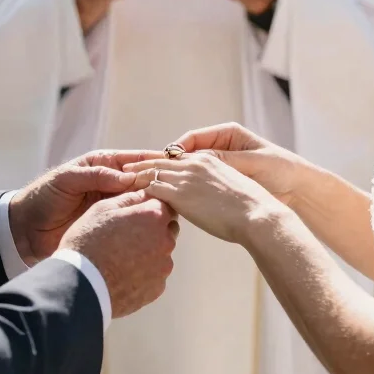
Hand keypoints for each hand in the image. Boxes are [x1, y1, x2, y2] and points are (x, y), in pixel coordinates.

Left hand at [9, 149, 162, 265]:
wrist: (25, 229)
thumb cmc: (44, 197)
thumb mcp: (67, 180)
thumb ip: (97, 176)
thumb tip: (130, 178)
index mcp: (105, 165)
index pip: (137, 160)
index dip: (156, 162)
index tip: (175, 167)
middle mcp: (115, 184)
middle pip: (147, 182)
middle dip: (163, 186)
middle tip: (181, 194)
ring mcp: (115, 206)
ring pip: (145, 204)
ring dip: (158, 208)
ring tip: (175, 213)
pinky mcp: (113, 227)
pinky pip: (134, 224)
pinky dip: (146, 226)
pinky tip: (159, 231)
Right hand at [59, 191, 178, 316]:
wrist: (81, 286)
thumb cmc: (88, 242)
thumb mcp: (103, 209)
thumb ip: (128, 198)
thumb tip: (143, 194)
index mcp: (154, 216)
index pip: (163, 205)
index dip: (149, 208)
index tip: (135, 215)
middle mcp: (165, 241)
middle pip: (166, 230)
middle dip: (152, 230)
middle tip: (126, 236)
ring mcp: (162, 267)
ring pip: (161, 254)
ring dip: (149, 252)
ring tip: (122, 258)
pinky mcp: (156, 289)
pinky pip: (155, 276)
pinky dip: (144, 273)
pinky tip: (123, 274)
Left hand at [126, 152, 280, 244]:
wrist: (256, 214)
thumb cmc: (250, 209)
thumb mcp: (231, 191)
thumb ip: (215, 190)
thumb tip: (211, 202)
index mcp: (207, 160)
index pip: (175, 158)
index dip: (158, 162)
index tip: (145, 165)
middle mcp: (194, 164)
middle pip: (158, 161)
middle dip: (140, 165)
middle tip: (122, 168)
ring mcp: (185, 178)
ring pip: (151, 172)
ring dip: (133, 176)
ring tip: (117, 179)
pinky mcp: (180, 194)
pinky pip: (151, 189)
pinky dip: (137, 190)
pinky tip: (125, 196)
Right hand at [171, 122, 313, 207]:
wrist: (298, 190)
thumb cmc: (280, 169)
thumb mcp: (252, 161)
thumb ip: (226, 160)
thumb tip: (197, 160)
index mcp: (228, 134)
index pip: (194, 138)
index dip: (177, 149)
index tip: (167, 161)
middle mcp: (221, 147)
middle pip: (188, 154)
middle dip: (172, 164)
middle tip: (155, 174)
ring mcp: (221, 166)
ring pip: (192, 170)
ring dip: (179, 178)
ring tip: (164, 187)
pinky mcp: (223, 182)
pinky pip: (200, 183)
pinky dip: (190, 189)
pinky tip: (181, 198)